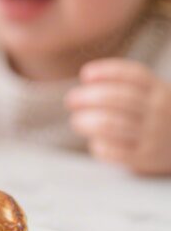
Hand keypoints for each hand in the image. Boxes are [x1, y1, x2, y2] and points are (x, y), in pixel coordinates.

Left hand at [66, 58, 170, 175]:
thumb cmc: (155, 117)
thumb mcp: (152, 96)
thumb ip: (126, 86)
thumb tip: (86, 78)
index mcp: (159, 90)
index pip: (134, 75)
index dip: (108, 72)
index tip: (85, 74)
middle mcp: (158, 110)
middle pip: (119, 98)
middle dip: (89, 97)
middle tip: (71, 99)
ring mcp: (153, 135)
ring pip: (111, 125)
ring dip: (87, 121)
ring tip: (77, 120)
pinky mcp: (145, 158)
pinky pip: (114, 151)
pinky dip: (99, 145)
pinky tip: (95, 142)